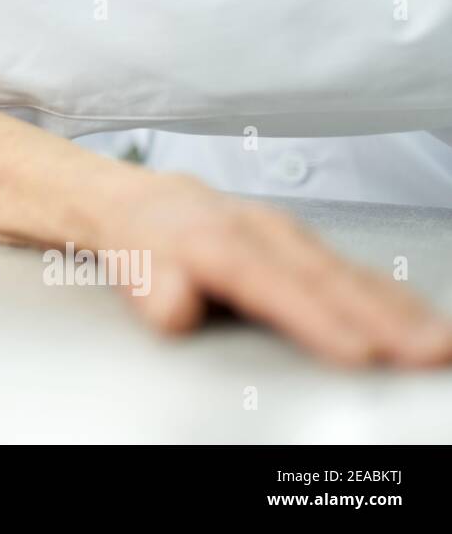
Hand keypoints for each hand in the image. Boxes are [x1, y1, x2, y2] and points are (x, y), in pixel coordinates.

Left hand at [99, 174, 451, 365]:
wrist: (140, 199)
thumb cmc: (141, 240)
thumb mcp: (129, 263)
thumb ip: (152, 288)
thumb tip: (177, 309)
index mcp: (215, 240)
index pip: (270, 284)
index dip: (316, 319)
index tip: (359, 352)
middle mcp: (260, 232)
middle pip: (325, 278)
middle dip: (382, 318)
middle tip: (428, 351)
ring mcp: (288, 234)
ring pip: (348, 273)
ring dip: (399, 309)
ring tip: (439, 341)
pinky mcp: (305, 242)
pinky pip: (353, 269)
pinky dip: (391, 295)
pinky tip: (421, 317)